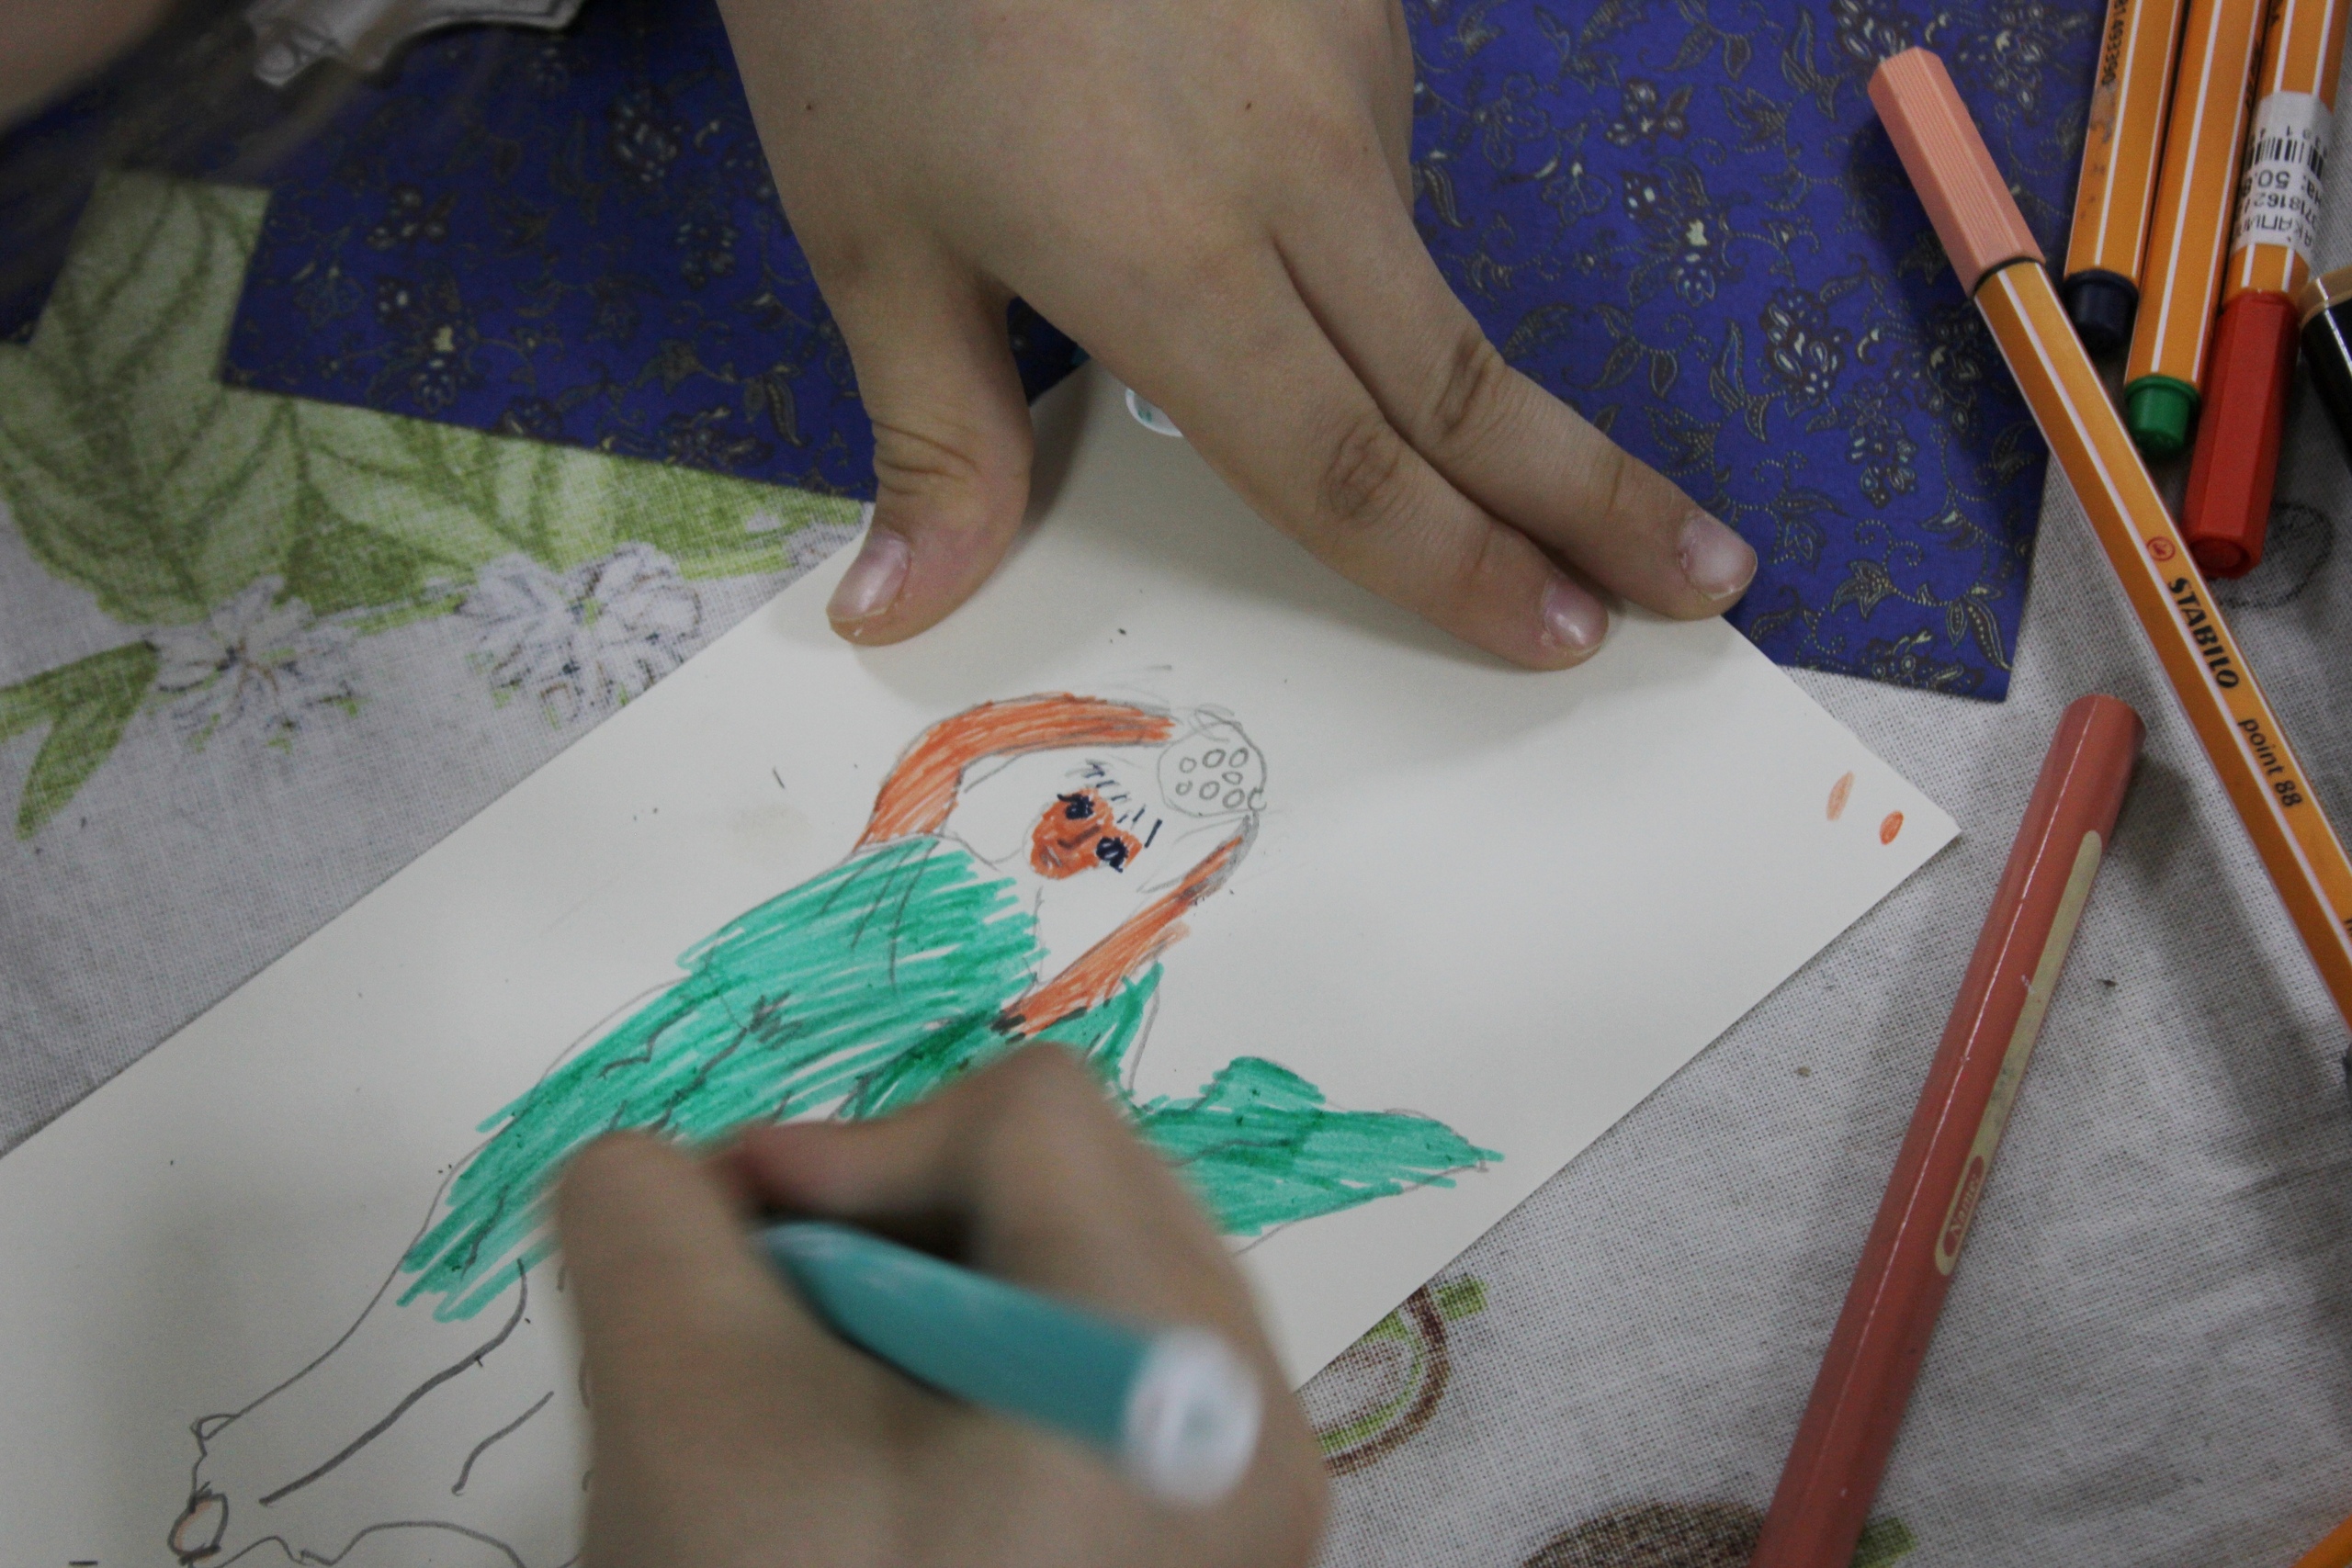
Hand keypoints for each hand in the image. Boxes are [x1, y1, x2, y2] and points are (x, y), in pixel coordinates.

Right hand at [555, 1045, 1326, 1567]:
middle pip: (1075, 1194)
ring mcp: (1248, 1512)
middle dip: (894, 1231)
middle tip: (771, 1332)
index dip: (851, 1147)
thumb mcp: (681, 1417)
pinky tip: (880, 1495)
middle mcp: (1260, 1423)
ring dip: (926, 1317)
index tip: (736, 1254)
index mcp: (1180, 1360)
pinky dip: (975, 1400)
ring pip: (1080, 1295)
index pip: (1030, 1118)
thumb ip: (647, 1220)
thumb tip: (665, 1173)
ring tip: (817, 1427)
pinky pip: (1098, 1399)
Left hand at [716, 0, 1755, 667]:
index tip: (1571, 635)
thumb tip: (900, 614)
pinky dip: (1346, 223)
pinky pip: (1375, 152)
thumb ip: (932, 431)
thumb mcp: (862, 226)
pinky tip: (1258, 190)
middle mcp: (1298, 178)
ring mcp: (1346, 71)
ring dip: (1434, 360)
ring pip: (1411, 267)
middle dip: (1593, 496)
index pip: (1344, 465)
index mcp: (1171, 264)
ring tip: (1367, 367)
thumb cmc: (869, 0)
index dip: (1458, 568)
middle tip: (1711, 577)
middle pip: (1463, 378)